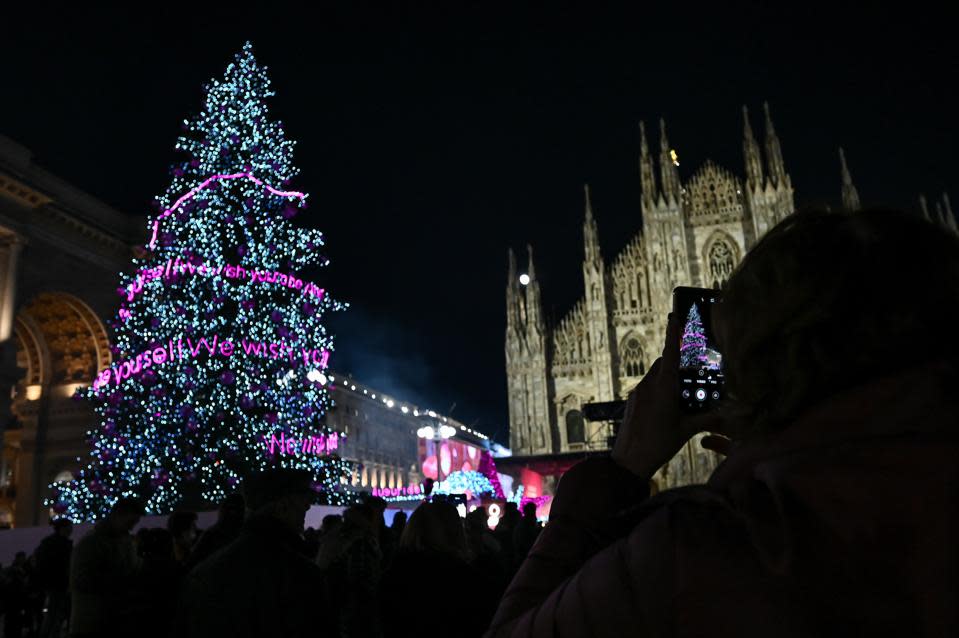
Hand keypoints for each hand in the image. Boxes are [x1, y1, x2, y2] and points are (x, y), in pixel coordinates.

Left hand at [611, 313, 723, 478]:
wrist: (628, 461)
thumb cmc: (658, 445)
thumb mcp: (686, 431)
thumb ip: (708, 419)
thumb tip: (730, 415)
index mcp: (663, 388)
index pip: (670, 354)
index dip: (673, 334)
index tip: (674, 316)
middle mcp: (648, 386)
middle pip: (663, 363)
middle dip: (676, 361)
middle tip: (691, 368)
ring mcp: (637, 393)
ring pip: (654, 375)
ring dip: (667, 376)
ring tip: (682, 391)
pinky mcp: (632, 402)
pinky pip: (647, 387)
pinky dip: (659, 388)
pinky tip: (668, 404)